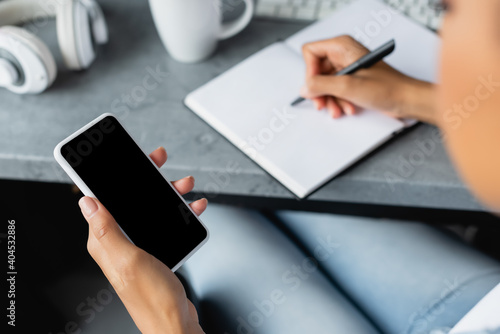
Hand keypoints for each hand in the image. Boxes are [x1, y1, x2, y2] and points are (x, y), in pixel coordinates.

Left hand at [78, 146, 206, 333]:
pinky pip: (164, 223)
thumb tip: (87, 202)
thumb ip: (107, 229)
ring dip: (167, 194)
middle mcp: (119, 242)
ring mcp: (137, 246)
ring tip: (184, 185)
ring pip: (149, 209)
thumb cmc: (153, 299)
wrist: (175, 322)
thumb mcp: (128, 260)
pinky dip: (179, 212)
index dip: (112, 177)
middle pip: (128, 200)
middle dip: (146, 179)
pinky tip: (193, 209)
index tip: (123, 159)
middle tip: (159, 162)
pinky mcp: (153, 252)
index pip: (103, 200)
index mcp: (105, 241)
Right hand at [301, 35, 435, 122]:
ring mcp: (348, 68)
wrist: (406, 100)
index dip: (310, 71)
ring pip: (325, 84)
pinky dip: (338, 101)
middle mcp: (343, 54)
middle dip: (320, 90)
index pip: (311, 52)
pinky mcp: (352, 81)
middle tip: (322, 103)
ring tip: (338, 109)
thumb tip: (305, 88)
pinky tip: (347, 108)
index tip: (314, 86)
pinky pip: (335, 90)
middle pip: (316, 71)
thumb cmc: (388, 88)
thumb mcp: (348, 86)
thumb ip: (321, 85)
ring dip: (330, 99)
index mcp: (342, 46)